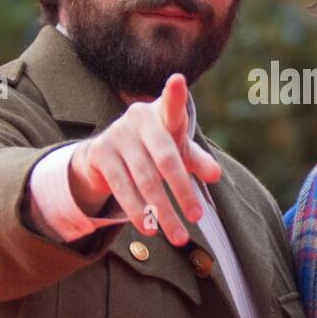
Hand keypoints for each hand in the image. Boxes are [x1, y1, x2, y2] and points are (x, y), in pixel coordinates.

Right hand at [66, 74, 221, 246]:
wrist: (106, 151)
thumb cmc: (154, 148)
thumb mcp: (177, 151)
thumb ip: (197, 160)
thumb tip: (216, 174)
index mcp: (163, 114)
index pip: (172, 106)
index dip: (175, 95)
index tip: (178, 81)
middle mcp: (138, 118)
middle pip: (165, 160)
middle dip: (182, 192)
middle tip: (197, 219)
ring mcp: (117, 134)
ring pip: (144, 179)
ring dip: (162, 211)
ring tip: (178, 236)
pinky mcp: (100, 153)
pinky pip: (122, 188)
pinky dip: (137, 211)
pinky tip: (149, 228)